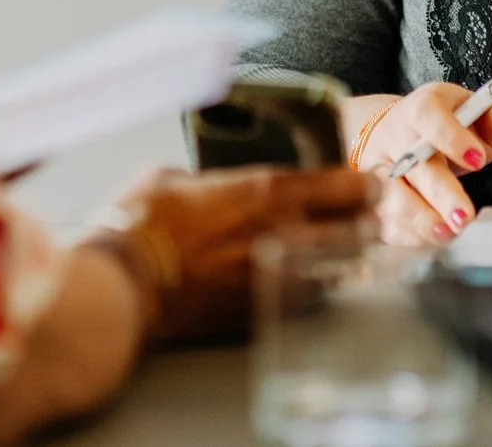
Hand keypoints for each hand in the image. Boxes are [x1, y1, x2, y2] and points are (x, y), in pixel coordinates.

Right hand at [95, 164, 375, 342]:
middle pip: (362, 232)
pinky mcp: (263, 313)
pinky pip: (310, 302)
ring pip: (344, 272)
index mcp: (269, 191)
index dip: (365, 184)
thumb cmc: (141, 223)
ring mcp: (279, 279)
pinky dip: (315, 290)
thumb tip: (210, 185)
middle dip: (367, 223)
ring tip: (337, 252)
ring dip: (346, 261)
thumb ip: (210, 180)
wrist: (123, 284)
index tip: (365, 183)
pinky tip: (303, 282)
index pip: (350, 186)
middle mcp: (287, 234)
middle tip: (362, 218)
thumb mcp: (174, 177)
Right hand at [346, 84, 491, 246]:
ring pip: (393, 198)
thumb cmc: (439, 124)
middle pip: (413, 166)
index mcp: (421, 110)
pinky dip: (409, 237)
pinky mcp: (375, 201)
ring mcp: (381, 172)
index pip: (429, 117)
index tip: (477, 158)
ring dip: (420, 219)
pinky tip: (432, 242)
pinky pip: (387, 223)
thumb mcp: (471, 112)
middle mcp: (397, 140)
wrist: (389, 132)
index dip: (451, 137)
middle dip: (440, 194)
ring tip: (448, 234)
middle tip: (465, 215)